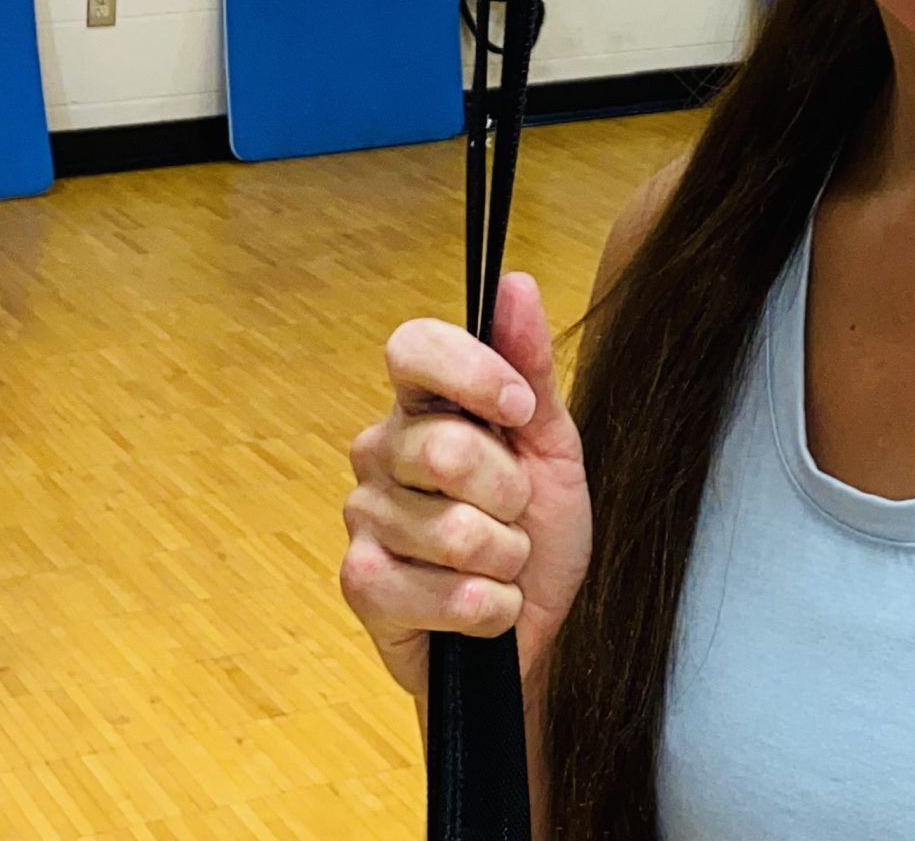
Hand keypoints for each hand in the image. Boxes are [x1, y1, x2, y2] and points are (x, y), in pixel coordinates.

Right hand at [340, 272, 590, 702]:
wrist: (534, 631)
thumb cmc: (541, 531)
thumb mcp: (553, 444)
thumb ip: (531, 367)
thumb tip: (515, 283)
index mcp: (424, 404)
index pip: (412, 348)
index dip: (470, 373)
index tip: (519, 411)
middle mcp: (381, 451)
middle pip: (444, 449)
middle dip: (509, 493)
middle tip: (516, 512)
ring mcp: (364, 518)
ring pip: (450, 529)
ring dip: (504, 557)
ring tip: (501, 563)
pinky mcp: (360, 585)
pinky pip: (435, 591)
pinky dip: (484, 606)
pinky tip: (483, 608)